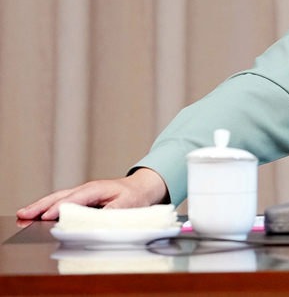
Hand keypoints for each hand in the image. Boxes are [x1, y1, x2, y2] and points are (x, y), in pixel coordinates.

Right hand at [16, 168, 169, 220]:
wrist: (143, 188)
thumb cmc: (136, 197)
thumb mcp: (128, 206)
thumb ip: (111, 214)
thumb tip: (95, 222)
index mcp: (97, 189)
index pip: (74, 199)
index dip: (59, 208)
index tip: (45, 217)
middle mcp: (87, 189)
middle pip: (60, 196)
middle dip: (41, 206)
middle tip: (23, 214)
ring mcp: (83, 192)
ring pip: (57, 197)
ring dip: (40, 206)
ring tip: (23, 213)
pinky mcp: (82, 197)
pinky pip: (62, 200)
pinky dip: (48, 206)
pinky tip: (37, 212)